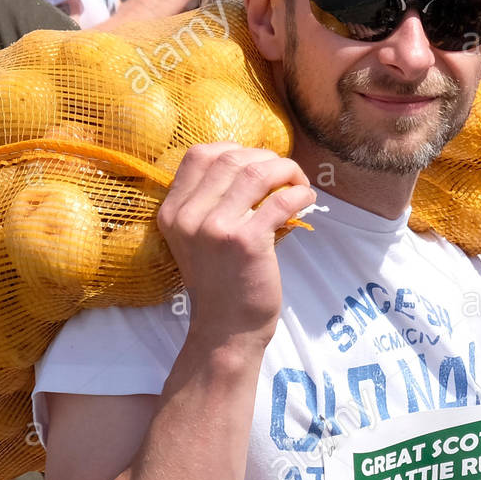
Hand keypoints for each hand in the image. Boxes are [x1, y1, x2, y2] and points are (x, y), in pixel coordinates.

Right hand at [156, 143, 313, 347]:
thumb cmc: (221, 284)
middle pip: (231, 157)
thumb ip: (211, 204)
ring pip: (257, 172)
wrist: (226, 330)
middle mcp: (189, 216)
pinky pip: (280, 200)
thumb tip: (255, 166)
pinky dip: (300, 194)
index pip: (198, 155)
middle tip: (285, 173)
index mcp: (173, 212)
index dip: (233, 149)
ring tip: (300, 184)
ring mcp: (216, 228)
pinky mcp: (246, 242)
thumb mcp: (198, 240)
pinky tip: (307, 200)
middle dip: (266, 158)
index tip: (256, 161)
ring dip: (287, 171)